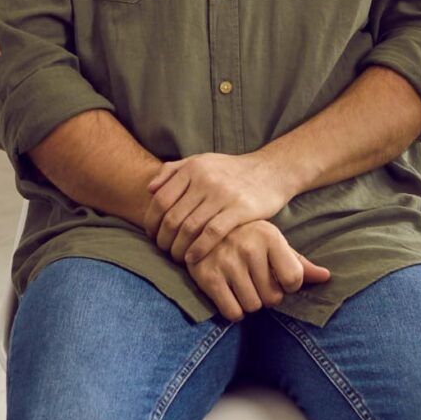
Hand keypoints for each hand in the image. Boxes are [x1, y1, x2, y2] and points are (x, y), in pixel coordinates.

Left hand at [150, 152, 295, 261]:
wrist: (270, 171)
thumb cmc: (231, 171)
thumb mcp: (202, 161)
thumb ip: (174, 170)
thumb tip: (149, 189)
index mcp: (193, 168)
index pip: (161, 200)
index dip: (151, 221)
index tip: (152, 235)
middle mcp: (205, 179)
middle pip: (173, 217)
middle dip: (163, 239)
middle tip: (163, 250)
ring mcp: (223, 194)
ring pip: (190, 228)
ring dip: (178, 248)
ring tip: (177, 257)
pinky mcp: (240, 209)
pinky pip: (212, 233)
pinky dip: (198, 248)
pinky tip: (193, 258)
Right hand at [184, 220, 330, 321]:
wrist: (204, 226)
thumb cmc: (247, 238)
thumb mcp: (274, 243)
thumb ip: (299, 263)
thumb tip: (327, 277)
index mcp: (270, 237)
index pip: (294, 279)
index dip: (290, 286)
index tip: (281, 280)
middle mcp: (249, 248)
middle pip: (272, 298)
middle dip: (267, 296)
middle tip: (256, 282)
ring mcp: (226, 262)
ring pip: (252, 306)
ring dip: (250, 303)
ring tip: (243, 286)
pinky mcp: (207, 277)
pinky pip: (232, 312)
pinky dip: (234, 311)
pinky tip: (230, 295)